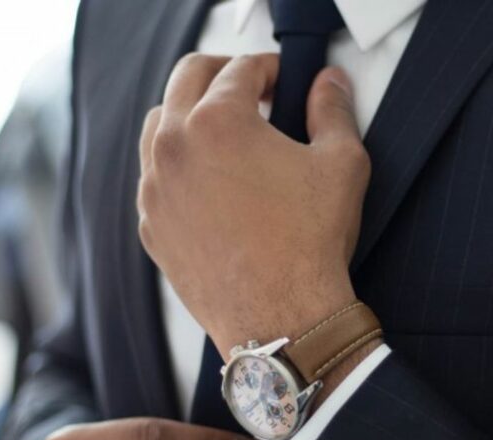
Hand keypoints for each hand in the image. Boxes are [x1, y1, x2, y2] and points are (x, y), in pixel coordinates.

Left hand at [137, 53, 369, 358]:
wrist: (281, 318)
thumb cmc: (311, 243)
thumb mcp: (341, 164)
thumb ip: (333, 110)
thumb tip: (330, 84)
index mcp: (218, 121)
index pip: (240, 68)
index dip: (270, 67)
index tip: (283, 79)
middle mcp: (174, 147)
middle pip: (188, 78)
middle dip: (223, 74)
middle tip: (253, 90)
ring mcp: (155, 189)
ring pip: (159, 124)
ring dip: (191, 114)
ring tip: (226, 132)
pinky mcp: (151, 225)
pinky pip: (154, 176)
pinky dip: (177, 164)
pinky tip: (209, 180)